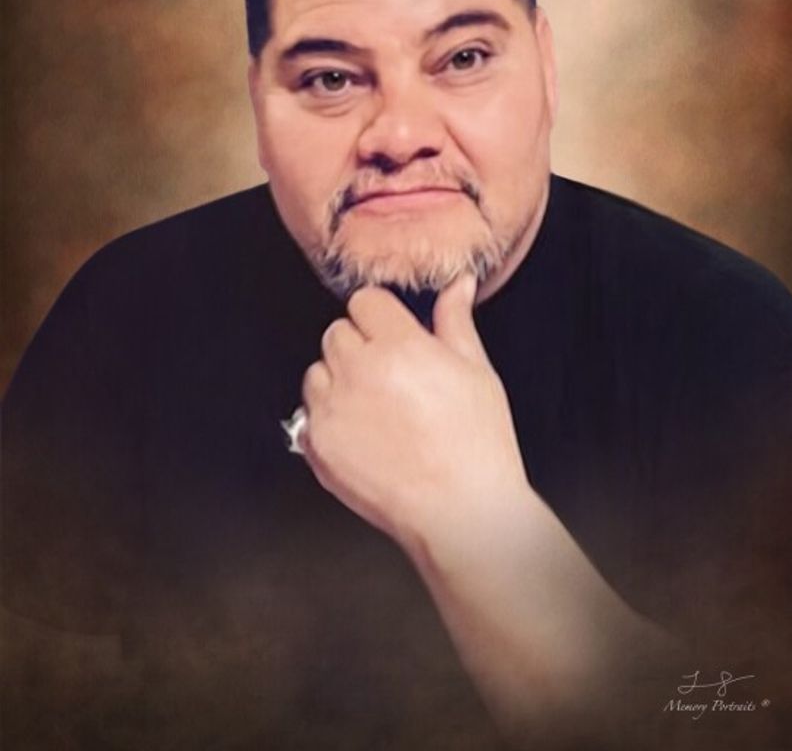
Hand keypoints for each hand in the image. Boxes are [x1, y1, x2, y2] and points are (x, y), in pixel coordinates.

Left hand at [300, 273, 528, 549]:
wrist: (460, 513)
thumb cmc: (476, 446)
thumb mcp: (477, 372)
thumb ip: (456, 321)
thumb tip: (457, 286)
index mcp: (400, 346)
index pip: (365, 300)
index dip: (381, 316)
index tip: (393, 333)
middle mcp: (359, 371)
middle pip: (337, 331)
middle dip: (360, 345)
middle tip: (391, 374)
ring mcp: (333, 409)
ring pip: (317, 370)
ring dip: (339, 379)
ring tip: (376, 406)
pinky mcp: (318, 443)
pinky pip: (308, 412)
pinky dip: (329, 418)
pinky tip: (364, 433)